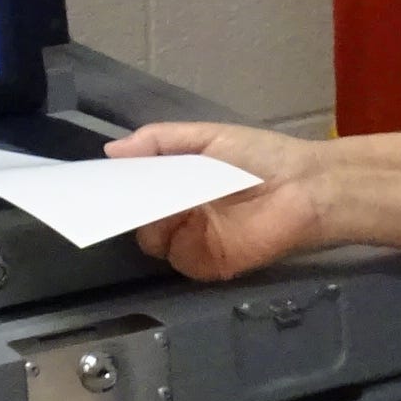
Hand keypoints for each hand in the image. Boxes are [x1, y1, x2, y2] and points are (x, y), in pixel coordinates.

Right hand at [104, 121, 335, 280]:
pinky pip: (177, 258)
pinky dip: (177, 241)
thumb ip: (160, 141)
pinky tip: (185, 219)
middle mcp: (180, 214)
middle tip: (126, 191)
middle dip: (130, 204)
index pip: (135, 190)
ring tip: (167, 198)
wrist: (305, 187)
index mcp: (177, 184)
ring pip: (151, 239)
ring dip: (154, 220)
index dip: (116, 186)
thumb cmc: (260, 157)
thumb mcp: (207, 136)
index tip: (95, 180)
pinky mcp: (207, 263)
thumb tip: (111, 151)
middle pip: (136, 218)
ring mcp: (192, 241)